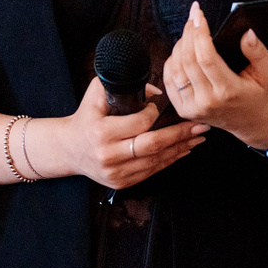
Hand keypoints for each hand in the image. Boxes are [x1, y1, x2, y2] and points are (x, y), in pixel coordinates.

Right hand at [50, 78, 205, 188]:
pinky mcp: (121, 183)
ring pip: (156, 161)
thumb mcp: (95, 95)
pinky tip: (182, 150)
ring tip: (196, 137)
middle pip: (152, 145)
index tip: (161, 107)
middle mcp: (108, 155)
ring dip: (180, 148)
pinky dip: (170, 160)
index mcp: (101, 132)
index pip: (139, 123)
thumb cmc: (85, 118)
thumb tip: (156, 91)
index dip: (154, 114)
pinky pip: (151, 171)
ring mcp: (115, 172)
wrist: (69, 149)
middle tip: (199, 125)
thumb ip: (120, 85)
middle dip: (179, 135)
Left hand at [164, 1, 267, 149]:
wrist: (251, 121)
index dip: (200, 33)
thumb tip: (247, 34)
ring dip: (179, 45)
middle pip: (188, 60)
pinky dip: (171, 61)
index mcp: (228, 91)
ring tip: (190, 32)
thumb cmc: (259, 94)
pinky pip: (169, 80)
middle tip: (193, 18)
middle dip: (188, 33)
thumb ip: (259, 52)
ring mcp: (192, 108)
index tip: (199, 15)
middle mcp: (207, 101)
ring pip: (175, 69)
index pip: (206, 58)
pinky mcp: (183, 110)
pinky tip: (181, 50)